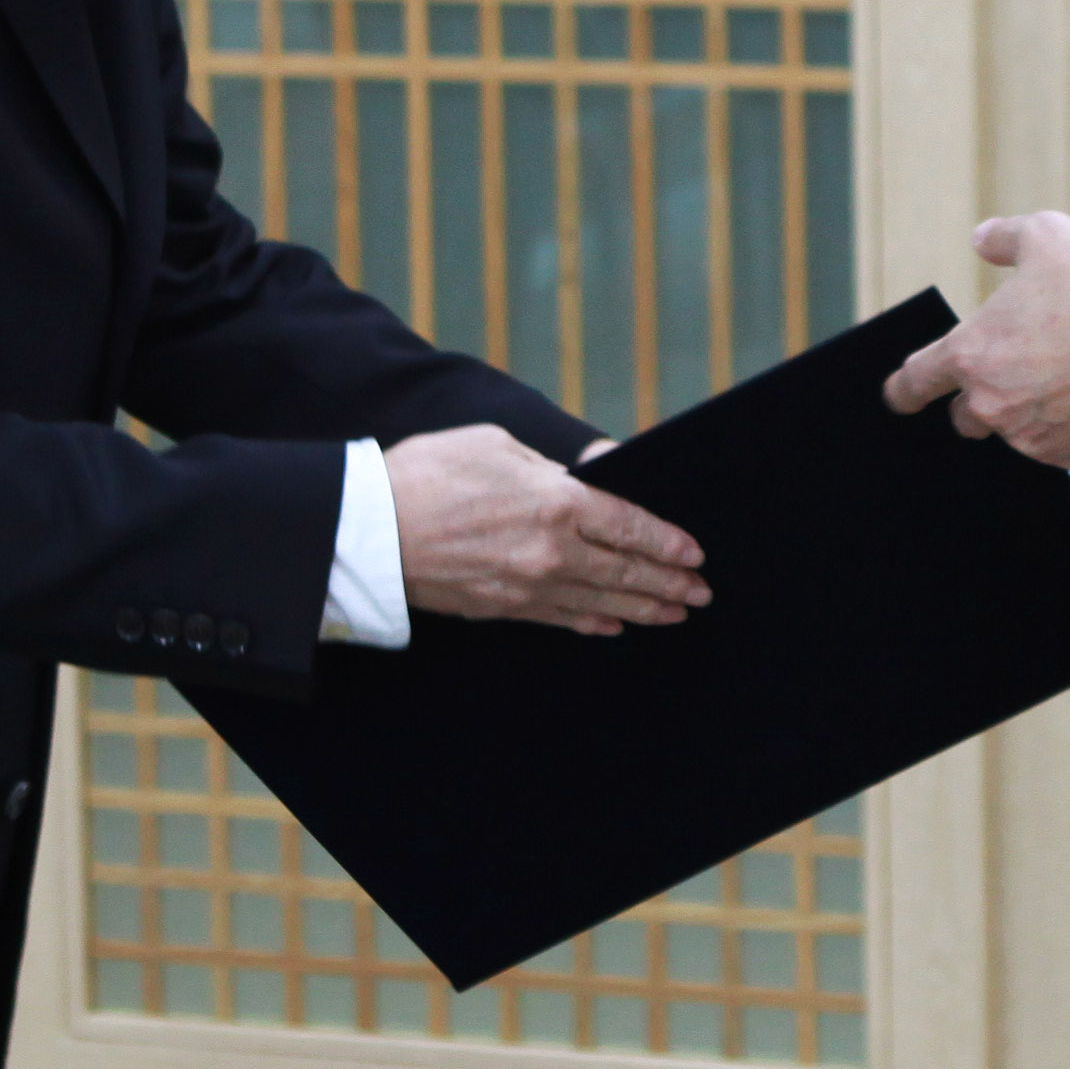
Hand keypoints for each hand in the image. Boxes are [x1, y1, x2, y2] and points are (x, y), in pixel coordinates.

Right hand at [382, 425, 706, 635]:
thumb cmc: (430, 472)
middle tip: (700, 593)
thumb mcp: (499, 444)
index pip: (630, 527)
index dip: (667, 543)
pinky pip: (561, 618)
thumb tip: (595, 474)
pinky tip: (614, 624)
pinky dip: (593, 621)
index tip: (695, 554)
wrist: (369, 528)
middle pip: (625, 571)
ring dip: (643, 608)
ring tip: (674, 613)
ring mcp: (528, 586)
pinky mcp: (503, 608)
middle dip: (669, 582)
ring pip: (601, 601)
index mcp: (557, 502)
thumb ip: (554, 466)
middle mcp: (552, 551)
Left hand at [879, 211, 1069, 466]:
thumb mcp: (1046, 235)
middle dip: (980, 399)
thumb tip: (981, 239)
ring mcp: (1032, 438)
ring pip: (1018, 431)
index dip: (904, 388)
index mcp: (972, 354)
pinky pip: (1060, 447)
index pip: (917, 380)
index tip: (899, 396)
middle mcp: (993, 404)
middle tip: (1018, 371)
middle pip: (966, 417)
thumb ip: (1005, 238)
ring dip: (1032, 411)